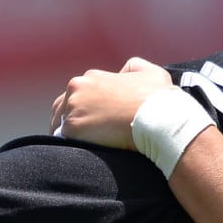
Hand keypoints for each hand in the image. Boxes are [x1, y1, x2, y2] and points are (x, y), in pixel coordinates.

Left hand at [50, 56, 172, 147]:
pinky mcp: (73, 128)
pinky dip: (72, 147)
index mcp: (91, 77)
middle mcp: (77, 88)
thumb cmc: (160, 99)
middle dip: (73, 121)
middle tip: (87, 137)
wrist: (161, 119)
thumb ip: (134, 68)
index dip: (86, 110)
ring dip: (70, 135)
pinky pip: (65, 140)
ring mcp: (72, 108)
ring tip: (84, 147)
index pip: (77, 95)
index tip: (96, 123)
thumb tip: (124, 73)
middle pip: (63, 109)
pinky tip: (83, 154)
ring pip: (61, 125)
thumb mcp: (152, 72)